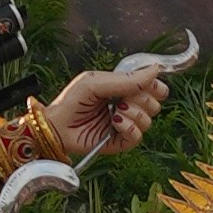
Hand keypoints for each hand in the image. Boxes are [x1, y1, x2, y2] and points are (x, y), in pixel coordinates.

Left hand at [37, 48, 186, 162]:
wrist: (56, 124)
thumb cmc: (72, 100)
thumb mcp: (96, 82)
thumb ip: (126, 79)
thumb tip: (156, 70)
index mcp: (123, 89)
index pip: (153, 87)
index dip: (156, 86)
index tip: (152, 86)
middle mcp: (127, 107)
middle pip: (154, 104)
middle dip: (142, 99)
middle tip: (122, 98)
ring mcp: (124, 125)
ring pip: (148, 120)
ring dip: (134, 113)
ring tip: (115, 111)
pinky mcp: (120, 142)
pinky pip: (137, 137)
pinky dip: (128, 128)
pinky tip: (115, 123)